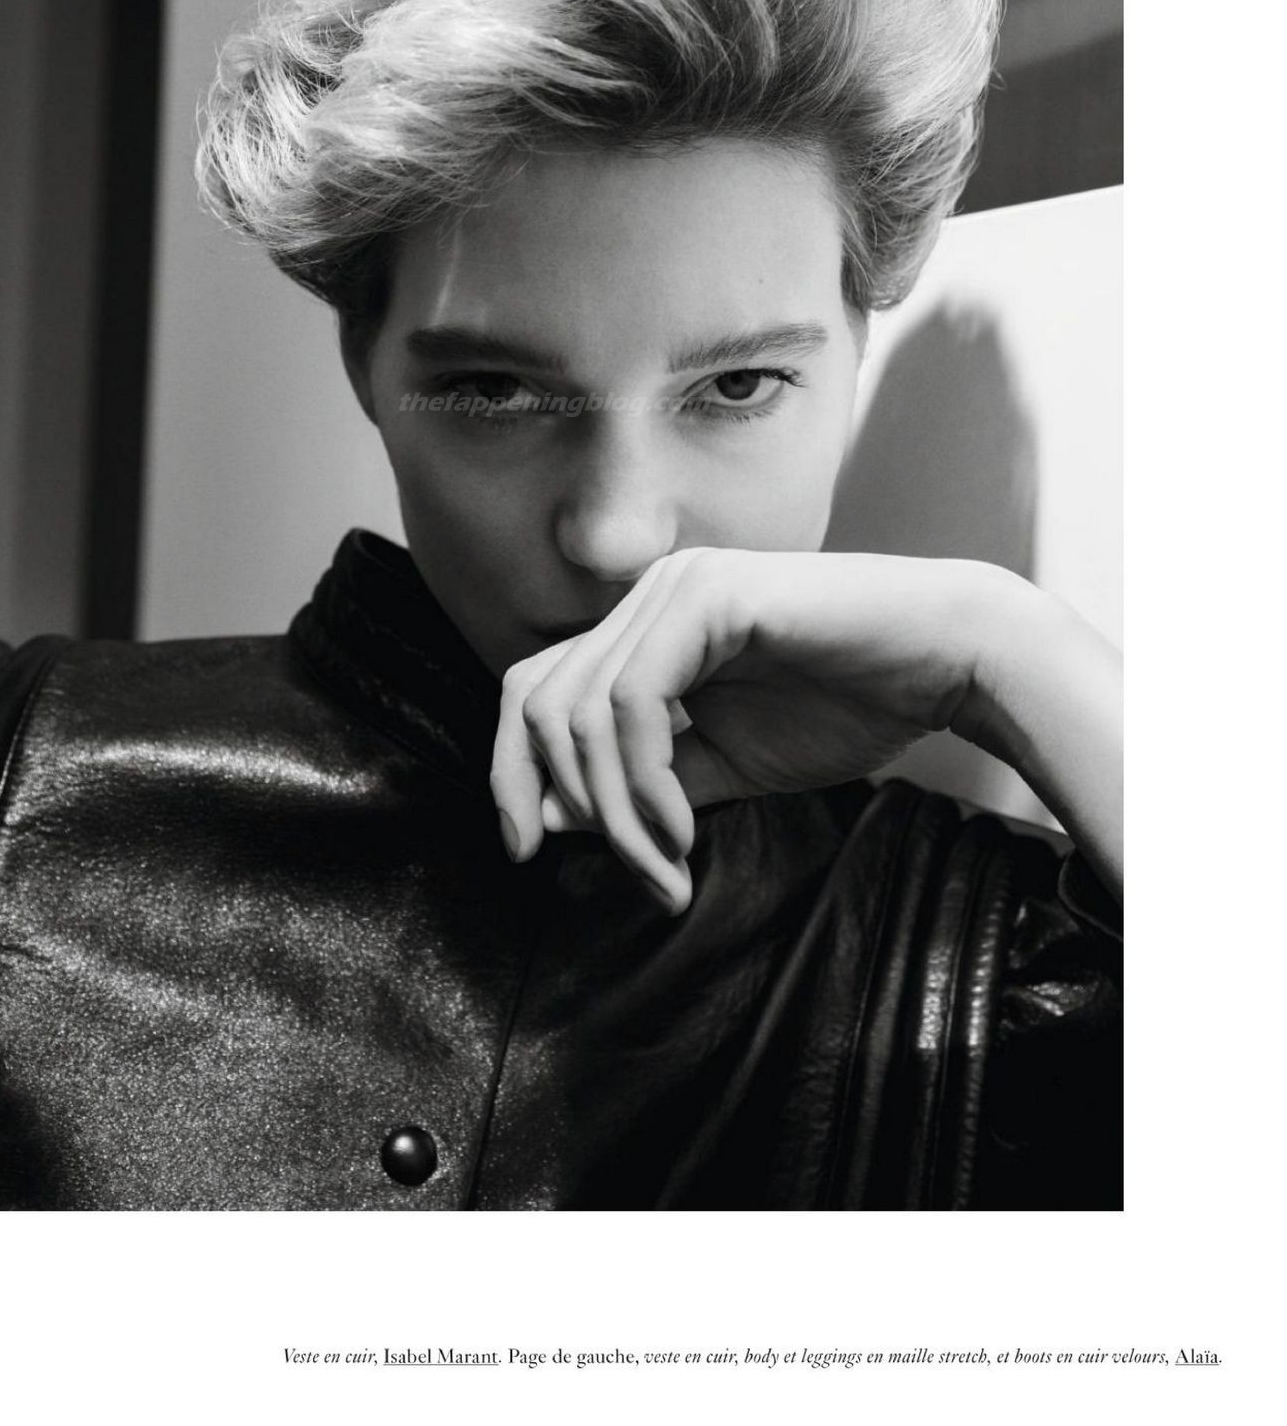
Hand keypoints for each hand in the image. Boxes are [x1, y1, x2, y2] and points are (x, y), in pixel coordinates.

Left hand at [489, 546, 1018, 913]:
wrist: (949, 661)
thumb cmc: (850, 706)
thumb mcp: (725, 765)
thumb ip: (641, 787)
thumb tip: (551, 818)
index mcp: (644, 628)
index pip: (536, 690)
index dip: (513, 771)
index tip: (526, 850)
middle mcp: (648, 596)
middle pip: (537, 699)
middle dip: (556, 800)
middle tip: (630, 873)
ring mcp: (675, 589)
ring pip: (583, 712)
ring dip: (617, 811)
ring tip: (669, 864)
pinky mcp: (709, 597)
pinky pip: (634, 703)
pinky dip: (644, 781)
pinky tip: (683, 828)